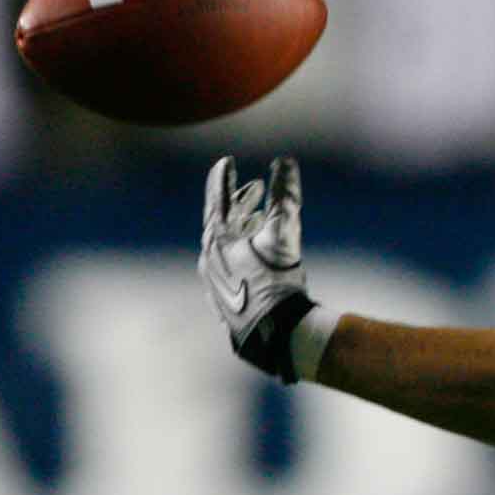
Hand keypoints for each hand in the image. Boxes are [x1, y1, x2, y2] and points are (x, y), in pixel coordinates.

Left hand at [199, 155, 315, 380]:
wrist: (274, 333)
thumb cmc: (277, 280)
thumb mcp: (284, 232)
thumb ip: (285, 195)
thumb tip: (285, 161)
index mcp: (217, 239)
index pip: (217, 199)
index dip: (223, 178)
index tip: (226, 162)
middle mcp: (209, 258)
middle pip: (220, 221)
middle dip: (238, 203)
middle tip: (252, 189)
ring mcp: (214, 282)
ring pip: (222, 246)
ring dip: (240, 229)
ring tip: (258, 222)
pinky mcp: (224, 301)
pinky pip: (227, 268)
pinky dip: (239, 254)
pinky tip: (250, 259)